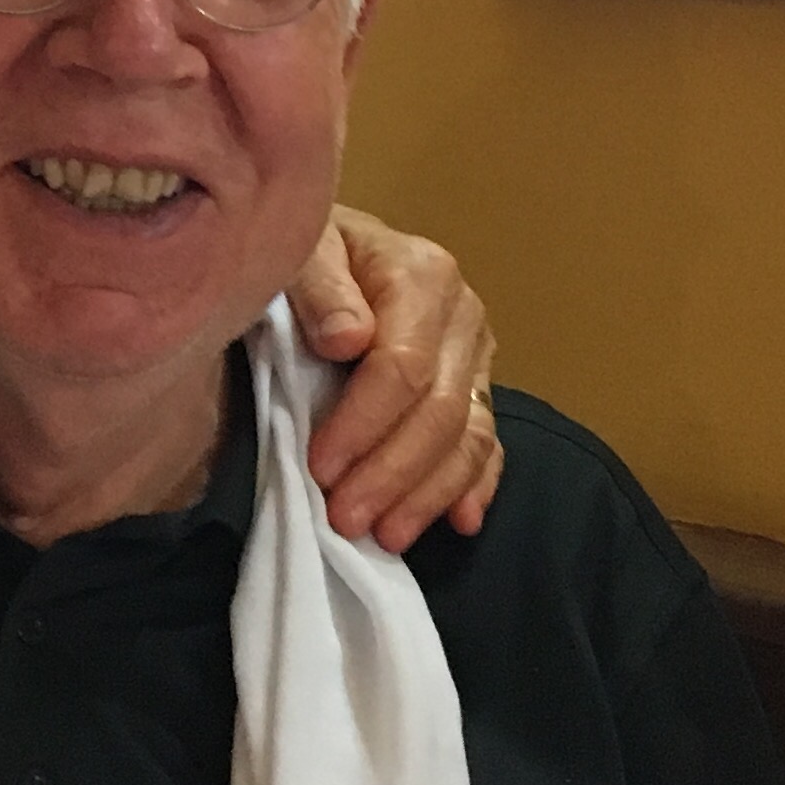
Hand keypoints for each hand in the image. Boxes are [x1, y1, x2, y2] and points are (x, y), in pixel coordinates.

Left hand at [290, 204, 500, 549]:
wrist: (327, 247)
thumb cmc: (303, 253)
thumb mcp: (296, 251)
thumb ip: (318, 287)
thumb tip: (349, 340)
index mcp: (422, 275)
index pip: (403, 365)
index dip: (362, 424)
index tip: (320, 467)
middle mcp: (462, 315)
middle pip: (441, 410)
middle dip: (392, 472)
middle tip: (346, 520)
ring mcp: (476, 355)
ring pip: (470, 437)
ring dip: (428, 494)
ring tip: (386, 537)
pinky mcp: (478, 387)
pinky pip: (487, 446)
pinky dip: (472, 486)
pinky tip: (457, 522)